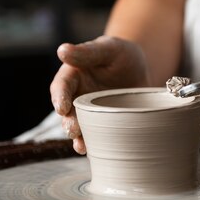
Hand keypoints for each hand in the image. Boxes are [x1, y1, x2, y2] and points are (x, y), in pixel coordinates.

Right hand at [50, 35, 149, 153]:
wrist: (140, 71)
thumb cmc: (121, 55)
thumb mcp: (109, 48)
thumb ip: (88, 51)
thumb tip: (62, 50)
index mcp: (73, 75)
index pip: (61, 86)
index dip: (59, 97)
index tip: (61, 107)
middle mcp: (76, 96)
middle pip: (67, 111)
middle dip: (68, 121)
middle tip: (73, 129)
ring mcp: (88, 112)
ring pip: (78, 126)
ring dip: (77, 137)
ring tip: (81, 145)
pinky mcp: (101, 123)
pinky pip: (94, 135)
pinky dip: (92, 143)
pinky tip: (92, 150)